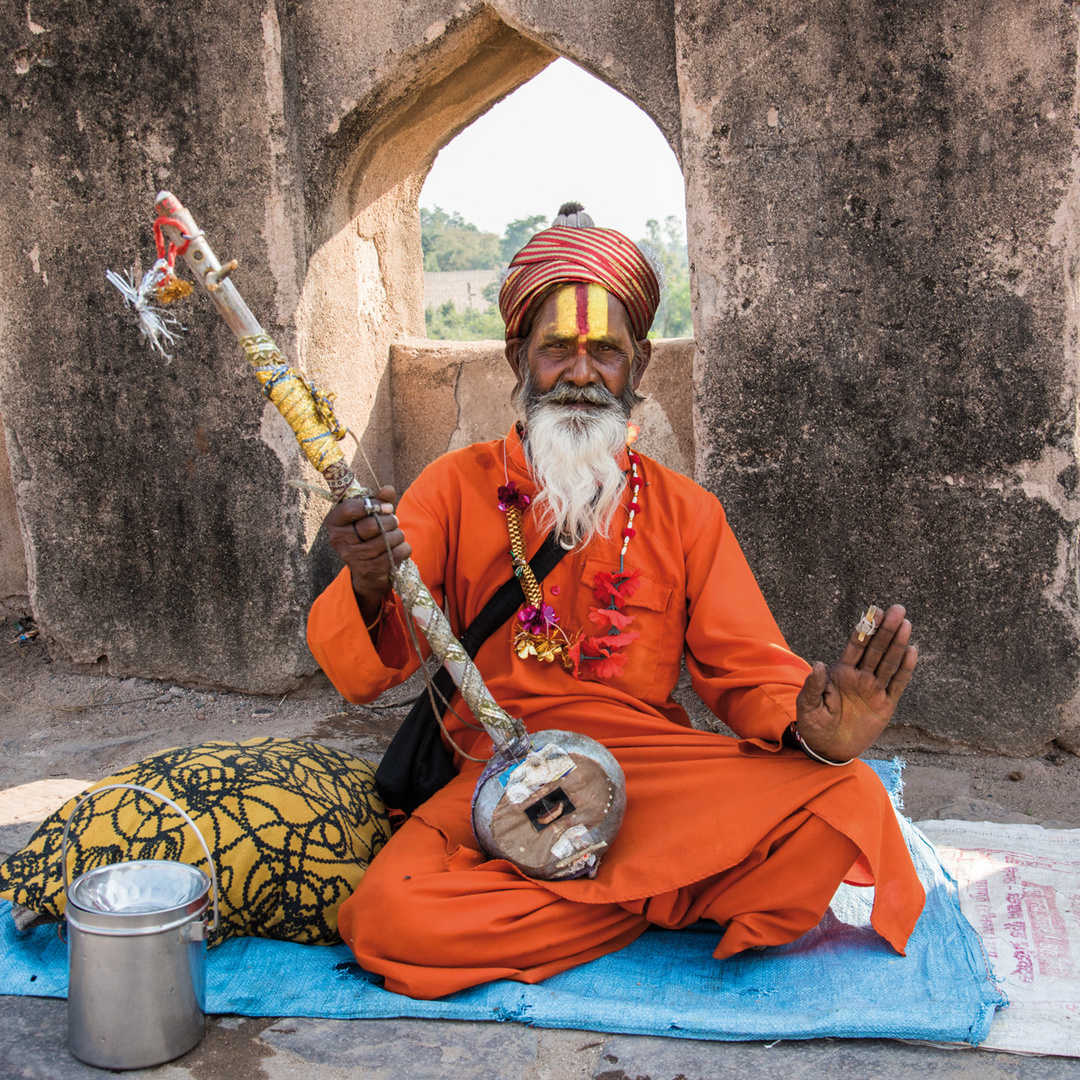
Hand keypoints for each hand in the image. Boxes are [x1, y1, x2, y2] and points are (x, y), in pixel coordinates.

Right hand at [324, 486, 410, 624]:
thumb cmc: (367, 534)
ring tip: (396, 536)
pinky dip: (404, 548)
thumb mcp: (369, 515)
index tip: (388, 507)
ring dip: (398, 535)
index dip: (374, 505)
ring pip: (387, 539)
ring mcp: (352, 557)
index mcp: (334, 522)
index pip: (351, 508)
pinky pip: (395, 554)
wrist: (367, 569)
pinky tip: (399, 548)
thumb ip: (378, 501)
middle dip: (391, 521)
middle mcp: (338, 540)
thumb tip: (388, 489)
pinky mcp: (368, 570)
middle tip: (393, 522)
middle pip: (372, 525)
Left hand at [794, 604, 917, 762]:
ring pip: (888, 663)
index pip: (856, 646)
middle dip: (885, 629)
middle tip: (897, 609)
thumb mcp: (807, 705)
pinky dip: (905, 669)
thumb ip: (813, 686)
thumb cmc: (813, 723)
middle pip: (876, 649)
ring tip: (905, 623)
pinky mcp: (885, 706)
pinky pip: (897, 684)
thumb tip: (819, 664)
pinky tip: (912, 651)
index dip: (865, 629)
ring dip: (897, 643)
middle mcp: (859, 677)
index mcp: (840, 673)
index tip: (874, 611)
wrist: (827, 748)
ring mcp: (873, 690)